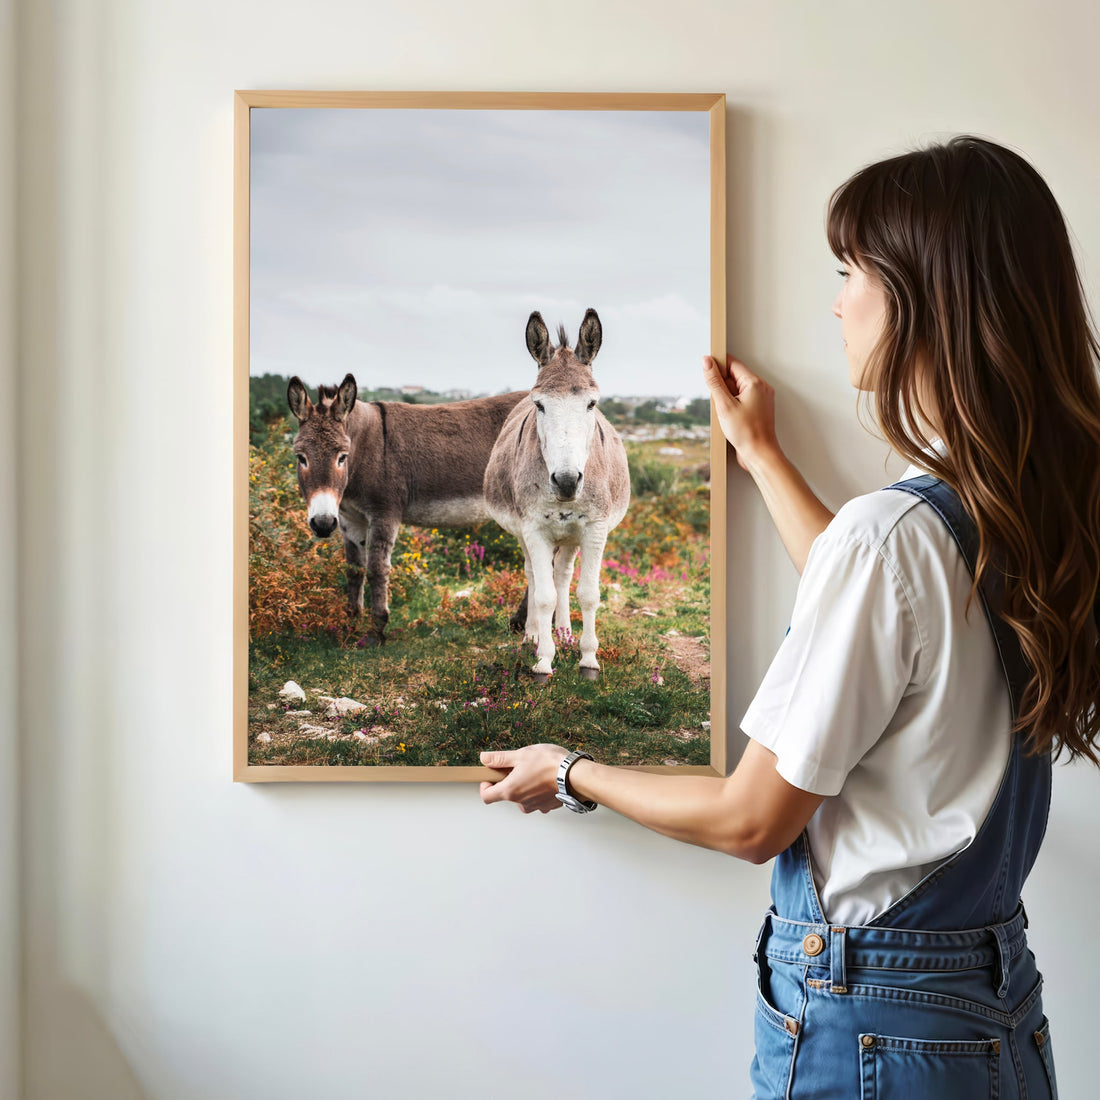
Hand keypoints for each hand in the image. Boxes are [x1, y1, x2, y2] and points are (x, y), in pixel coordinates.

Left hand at [479, 744, 568, 812]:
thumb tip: (484, 758)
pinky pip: (538, 799)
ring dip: (525, 787)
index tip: (491, 776)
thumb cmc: (549, 764)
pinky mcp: (548, 806)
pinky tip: (546, 778)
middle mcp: (521, 802)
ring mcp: (535, 806)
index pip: (487, 796)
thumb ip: (499, 758)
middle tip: (518, 767)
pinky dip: (538, 790)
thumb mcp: (520, 755)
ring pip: (523, 798)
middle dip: (509, 781)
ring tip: (535, 771)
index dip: (485, 786)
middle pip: (506, 795)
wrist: (575, 775)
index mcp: (510, 790)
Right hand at [702, 354, 779, 471]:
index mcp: (755, 383)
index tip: (707, 371)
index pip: (733, 363)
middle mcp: (761, 388)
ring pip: (737, 389)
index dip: (718, 366)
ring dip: (726, 397)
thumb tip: (707, 362)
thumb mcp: (724, 405)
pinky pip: (742, 399)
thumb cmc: (746, 432)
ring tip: (726, 413)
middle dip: (722, 386)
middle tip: (719, 403)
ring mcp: (761, 398)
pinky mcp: (758, 409)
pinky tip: (730, 418)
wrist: (759, 454)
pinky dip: (732, 405)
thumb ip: (714, 381)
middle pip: (735, 376)